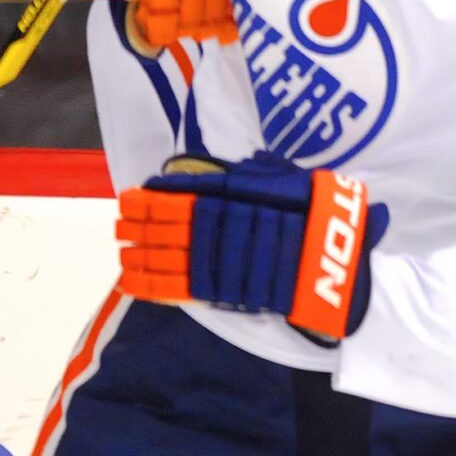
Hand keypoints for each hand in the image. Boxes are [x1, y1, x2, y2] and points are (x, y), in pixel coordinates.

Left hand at [117, 152, 389, 342]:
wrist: (335, 267)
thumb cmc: (318, 219)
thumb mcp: (293, 182)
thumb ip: (262, 173)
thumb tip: (242, 165)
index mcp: (237, 193)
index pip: (187, 190)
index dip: (158, 193)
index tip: (135, 193)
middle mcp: (221, 222)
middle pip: (170, 220)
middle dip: (141, 221)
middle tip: (120, 219)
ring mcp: (218, 257)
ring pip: (166, 251)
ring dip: (140, 249)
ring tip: (122, 246)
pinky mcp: (221, 290)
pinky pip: (178, 286)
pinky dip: (151, 284)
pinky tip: (130, 279)